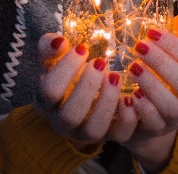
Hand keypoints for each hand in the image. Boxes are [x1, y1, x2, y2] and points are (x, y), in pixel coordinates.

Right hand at [34, 33, 137, 147]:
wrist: (83, 96)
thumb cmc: (67, 74)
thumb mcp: (55, 59)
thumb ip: (50, 47)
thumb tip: (59, 42)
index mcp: (46, 103)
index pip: (49, 92)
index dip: (65, 70)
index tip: (82, 48)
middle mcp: (64, 123)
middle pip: (70, 115)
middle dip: (86, 87)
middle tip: (100, 62)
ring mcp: (86, 134)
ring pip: (94, 131)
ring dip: (106, 102)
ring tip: (114, 77)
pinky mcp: (110, 137)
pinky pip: (120, 136)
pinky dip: (127, 117)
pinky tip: (130, 96)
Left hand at [123, 14, 177, 170]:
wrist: (143, 121)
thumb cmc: (155, 81)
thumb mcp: (165, 59)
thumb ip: (175, 39)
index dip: (174, 45)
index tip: (150, 32)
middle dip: (161, 63)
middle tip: (138, 47)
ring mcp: (174, 119)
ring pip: (172, 107)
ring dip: (151, 85)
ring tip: (131, 68)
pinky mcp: (156, 132)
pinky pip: (154, 124)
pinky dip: (142, 109)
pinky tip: (129, 96)